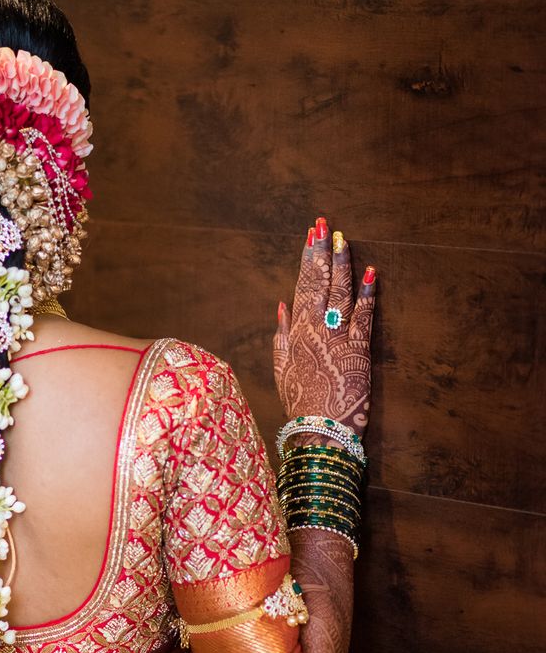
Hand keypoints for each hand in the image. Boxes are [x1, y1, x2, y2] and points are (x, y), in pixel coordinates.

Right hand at [273, 216, 376, 435]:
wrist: (319, 428)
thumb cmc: (300, 401)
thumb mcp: (281, 368)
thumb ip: (281, 334)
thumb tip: (282, 304)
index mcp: (296, 331)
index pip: (302, 286)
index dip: (308, 259)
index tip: (311, 235)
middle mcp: (315, 328)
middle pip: (319, 283)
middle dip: (322, 251)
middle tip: (325, 224)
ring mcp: (337, 337)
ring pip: (339, 293)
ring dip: (342, 264)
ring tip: (344, 239)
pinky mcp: (358, 350)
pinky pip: (363, 317)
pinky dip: (367, 294)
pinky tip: (371, 272)